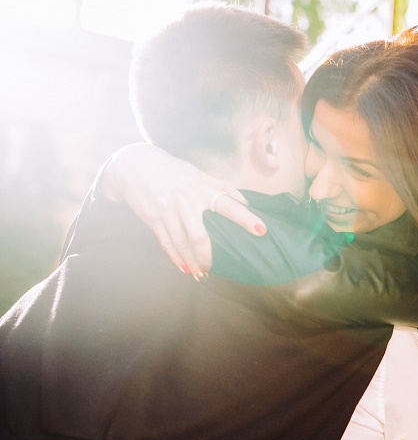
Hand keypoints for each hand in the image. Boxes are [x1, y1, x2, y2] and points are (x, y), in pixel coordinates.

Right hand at [97, 143, 266, 277]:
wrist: (134, 164)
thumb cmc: (172, 170)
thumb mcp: (198, 173)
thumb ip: (222, 186)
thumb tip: (245, 201)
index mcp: (201, 189)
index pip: (228, 205)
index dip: (245, 218)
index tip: (261, 230)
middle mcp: (186, 202)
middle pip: (199, 235)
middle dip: (207, 255)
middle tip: (213, 268)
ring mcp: (168, 211)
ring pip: (182, 243)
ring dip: (191, 261)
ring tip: (200, 274)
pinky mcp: (153, 218)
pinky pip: (166, 242)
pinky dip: (175, 257)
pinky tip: (183, 267)